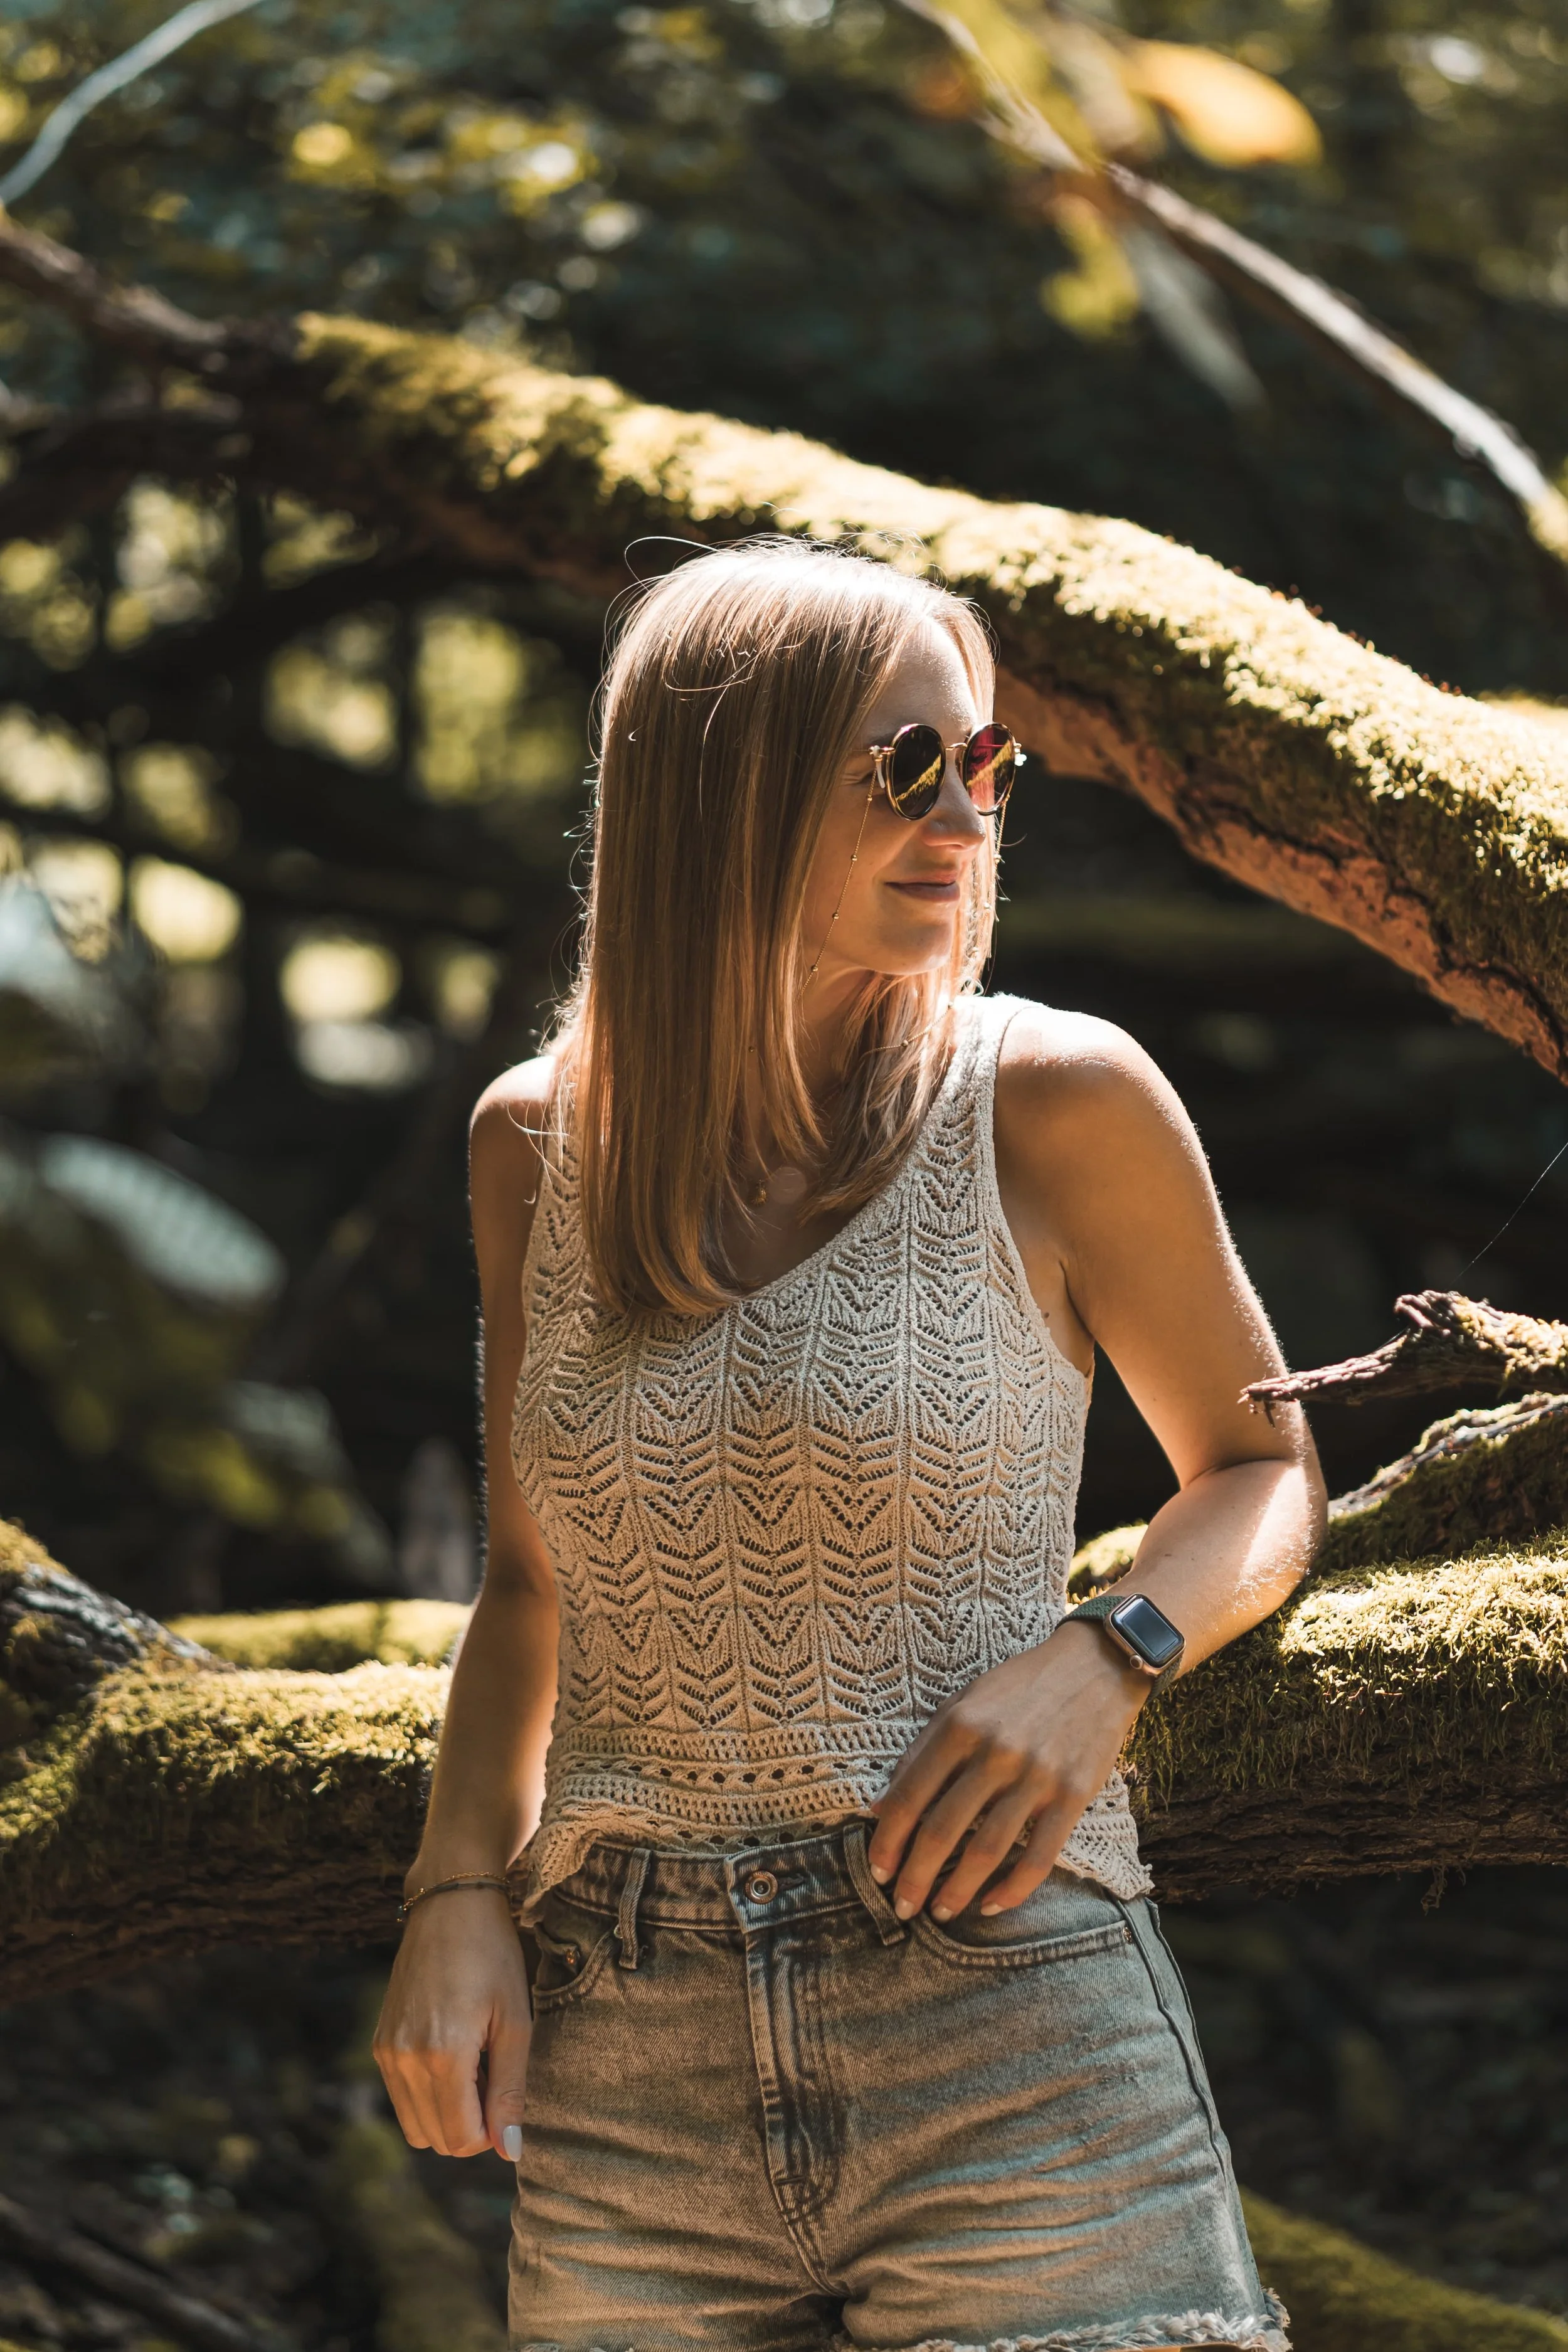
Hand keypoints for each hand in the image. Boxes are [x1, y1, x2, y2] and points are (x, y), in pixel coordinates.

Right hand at [373, 1886, 531, 2158]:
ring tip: (474, 2065)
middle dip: (469, 2126)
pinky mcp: (380, 2042)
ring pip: (415, 2125)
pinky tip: (453, 2054)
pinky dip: (428, 2094)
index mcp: (442, 2055)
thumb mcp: (515, 2021)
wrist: (450, 1905)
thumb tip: (509, 2151)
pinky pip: (401, 2097)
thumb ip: (510, 2090)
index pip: (460, 2139)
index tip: (506, 2096)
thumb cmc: (493, 1956)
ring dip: (447, 2113)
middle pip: (435, 2140)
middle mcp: (404, 2059)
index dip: (490, 2135)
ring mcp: (386, 2051)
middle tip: (493, 2077)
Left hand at [866, 1620, 1149, 1919]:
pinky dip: (1012, 1890)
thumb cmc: (1019, 1688)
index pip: (910, 1797)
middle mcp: (994, 1752)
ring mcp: (1036, 1776)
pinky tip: (991, 1906)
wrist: (1094, 1668)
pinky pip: (1038, 1856)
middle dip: (915, 1877)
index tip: (878, 1871)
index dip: (888, 1842)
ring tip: (941, 1911)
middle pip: (941, 1831)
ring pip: (986, 1850)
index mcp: (959, 1726)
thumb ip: (921, 1752)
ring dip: (958, 1890)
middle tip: (903, 1907)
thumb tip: (880, 1807)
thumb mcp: (962, 1703)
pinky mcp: (1072, 1795)